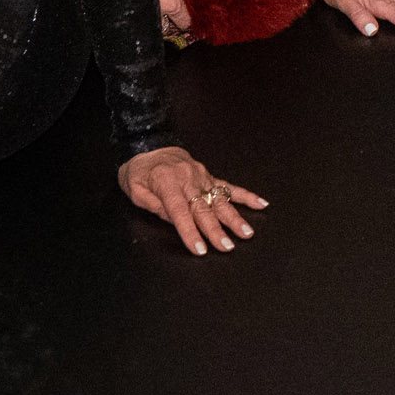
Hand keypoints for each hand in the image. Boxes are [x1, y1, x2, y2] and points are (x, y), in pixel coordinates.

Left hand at [119, 145, 265, 254]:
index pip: (180, 212)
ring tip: (246, 232)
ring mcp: (201, 176)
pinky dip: (246, 195)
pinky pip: (229, 186)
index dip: (190, 232)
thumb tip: (173, 219)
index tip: (200, 249)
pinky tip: (260, 203)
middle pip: (204, 209)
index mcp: (167, 183)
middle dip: (216, 230)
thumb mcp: (134, 189)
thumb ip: (153, 205)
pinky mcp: (208, 175)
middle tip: (227, 246)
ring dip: (234, 217)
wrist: (148, 144)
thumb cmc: (139, 170)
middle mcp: (188, 179)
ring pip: (220, 200)